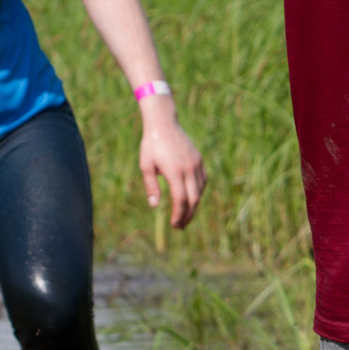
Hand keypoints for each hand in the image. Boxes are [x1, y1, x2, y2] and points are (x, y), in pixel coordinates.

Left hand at [138, 105, 206, 229]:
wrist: (164, 123)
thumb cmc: (151, 145)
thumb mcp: (146, 165)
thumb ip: (151, 186)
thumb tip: (154, 206)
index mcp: (174, 171)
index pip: (180, 200)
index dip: (179, 215)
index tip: (174, 224)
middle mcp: (189, 168)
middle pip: (193, 199)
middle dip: (188, 215)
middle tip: (180, 226)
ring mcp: (196, 164)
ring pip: (200, 191)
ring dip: (193, 205)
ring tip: (184, 215)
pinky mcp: (199, 160)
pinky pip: (202, 181)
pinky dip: (198, 192)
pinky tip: (191, 198)